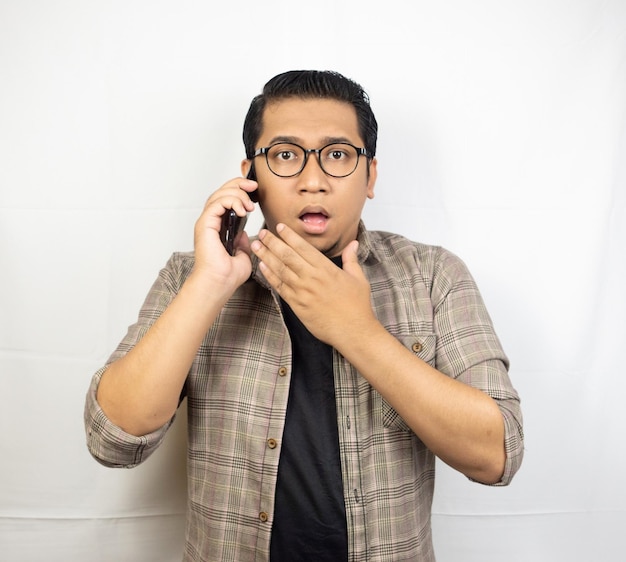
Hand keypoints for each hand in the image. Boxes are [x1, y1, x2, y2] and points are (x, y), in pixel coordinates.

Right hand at [191, 176, 256, 291]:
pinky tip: (243, 210)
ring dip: (237, 194)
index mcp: (218, 228)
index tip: (254, 191)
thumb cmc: (227, 276)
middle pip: (221, 192)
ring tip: (249, 205)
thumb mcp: (243, 255)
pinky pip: (217, 203)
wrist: (219, 284)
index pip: (226, 200)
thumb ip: (243, 243)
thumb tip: (244, 234)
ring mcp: (206, 223)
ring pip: (219, 195)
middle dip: (238, 184)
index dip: (239, 191)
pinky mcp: (205, 224)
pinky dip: (231, 201)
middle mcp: (210, 223)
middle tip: (253, 186)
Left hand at [251, 223, 377, 346]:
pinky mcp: (297, 305)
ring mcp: (303, 292)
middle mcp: (312, 278)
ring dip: (266, 257)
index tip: (279, 227)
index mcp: (326, 269)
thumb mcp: (358, 278)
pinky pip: (280, 288)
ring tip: (256, 246)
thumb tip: (353, 243)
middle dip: (272, 242)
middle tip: (262, 233)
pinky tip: (262, 267)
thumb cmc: (357, 306)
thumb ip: (351, 259)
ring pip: (280, 270)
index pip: (303, 248)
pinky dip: (270, 276)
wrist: (352, 331)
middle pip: (287, 256)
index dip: (289, 236)